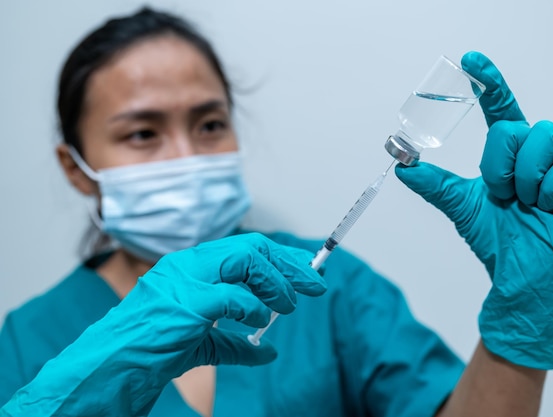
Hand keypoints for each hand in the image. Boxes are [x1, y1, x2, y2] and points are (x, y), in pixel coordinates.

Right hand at [1, 233, 325, 415]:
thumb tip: (269, 350)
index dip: (280, 255)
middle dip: (289, 263)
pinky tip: (261, 322)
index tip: (305, 266)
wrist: (107, 369)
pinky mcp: (185, 304)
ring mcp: (185, 280)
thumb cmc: (148, 353)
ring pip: (246, 260)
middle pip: (252, 247)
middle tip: (315, 282)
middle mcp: (187, 264)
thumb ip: (234, 343)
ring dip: (276, 281)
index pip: (245, 248)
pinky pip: (233, 297)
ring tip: (290, 304)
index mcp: (190, 267)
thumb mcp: (199, 345)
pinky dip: (254, 308)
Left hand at [395, 51, 552, 368]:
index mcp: (512, 155)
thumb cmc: (497, 240)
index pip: (501, 110)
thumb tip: (400, 164)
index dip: (490, 83)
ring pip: (544, 137)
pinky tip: (550, 209)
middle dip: (497, 165)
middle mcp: (540, 154)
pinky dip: (550, 191)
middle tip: (502, 193)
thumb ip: (433, 183)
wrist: (520, 277)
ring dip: (523, 178)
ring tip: (526, 203)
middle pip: (514, 126)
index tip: (470, 59)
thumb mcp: (460, 206)